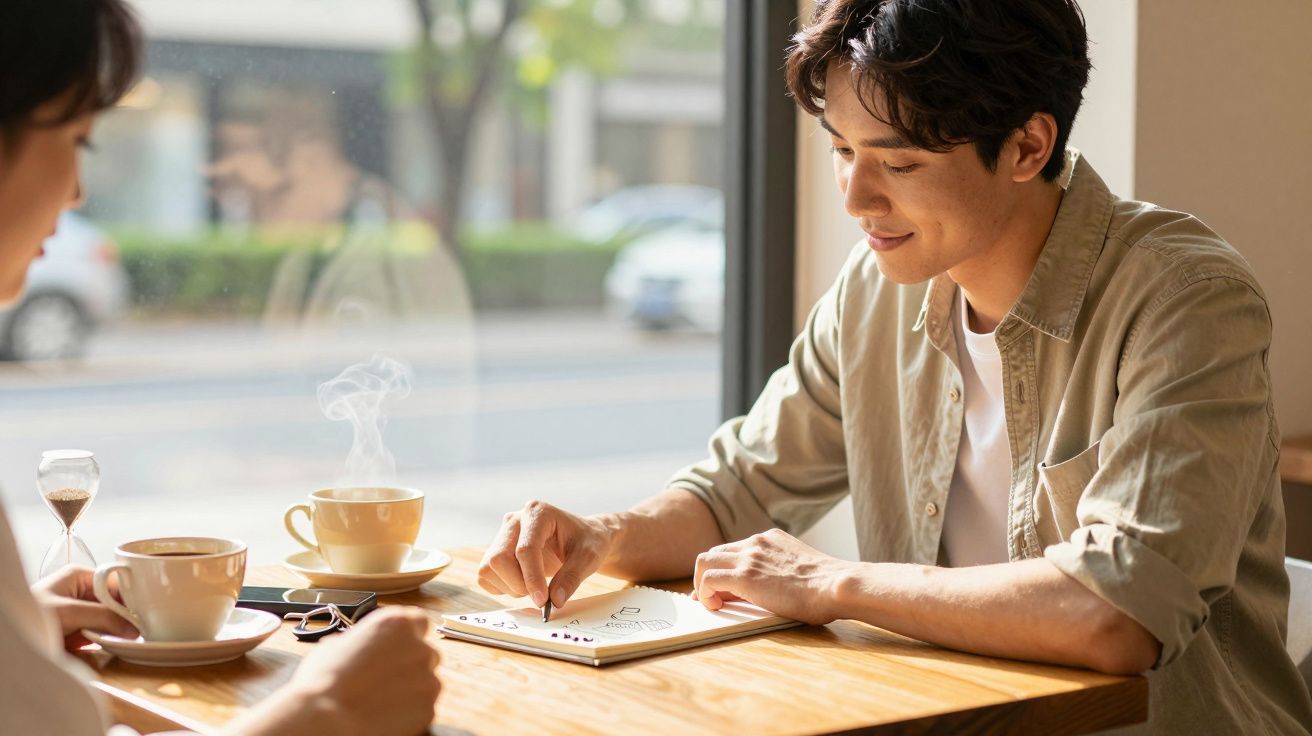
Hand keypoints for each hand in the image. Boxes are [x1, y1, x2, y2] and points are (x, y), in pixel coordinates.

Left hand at [30, 565, 137, 649]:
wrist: (11, 644)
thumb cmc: (29, 616)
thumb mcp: (69, 612)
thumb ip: (103, 617)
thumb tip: (133, 628)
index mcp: (79, 577)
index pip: (115, 581)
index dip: (131, 594)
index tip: (147, 608)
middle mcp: (81, 592)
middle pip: (116, 600)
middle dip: (126, 613)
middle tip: (143, 625)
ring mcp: (81, 612)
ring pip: (111, 617)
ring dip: (118, 628)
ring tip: (133, 635)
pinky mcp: (79, 631)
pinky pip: (102, 632)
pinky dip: (110, 639)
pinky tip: (119, 643)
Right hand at [232, 607, 440, 735]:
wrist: (326, 718)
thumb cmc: (323, 681)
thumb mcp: (335, 645)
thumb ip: (360, 641)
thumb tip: (358, 648)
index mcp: (397, 623)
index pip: (418, 622)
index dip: (406, 637)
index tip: (395, 648)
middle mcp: (419, 647)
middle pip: (425, 653)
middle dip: (410, 665)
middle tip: (384, 679)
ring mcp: (428, 679)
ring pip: (426, 682)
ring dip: (410, 689)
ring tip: (380, 700)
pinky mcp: (428, 708)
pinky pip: (423, 708)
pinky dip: (409, 712)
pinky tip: (384, 714)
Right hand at [478, 500, 614, 608]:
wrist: (584, 538)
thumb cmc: (588, 542)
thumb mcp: (588, 558)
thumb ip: (571, 578)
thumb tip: (555, 602)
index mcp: (538, 512)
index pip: (525, 549)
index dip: (532, 578)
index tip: (543, 601)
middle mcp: (515, 520)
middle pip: (499, 558)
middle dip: (519, 584)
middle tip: (541, 595)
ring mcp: (503, 534)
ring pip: (488, 568)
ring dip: (510, 586)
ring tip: (535, 586)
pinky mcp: (496, 550)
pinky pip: (486, 575)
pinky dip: (503, 587)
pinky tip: (524, 583)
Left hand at [692, 529, 852, 624]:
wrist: (835, 585)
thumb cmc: (827, 587)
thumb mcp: (799, 569)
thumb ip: (778, 571)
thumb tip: (762, 589)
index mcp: (770, 539)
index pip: (734, 550)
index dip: (723, 570)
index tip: (720, 587)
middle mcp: (756, 543)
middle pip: (714, 553)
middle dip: (707, 575)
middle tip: (710, 597)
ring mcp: (749, 557)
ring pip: (704, 561)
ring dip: (702, 583)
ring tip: (711, 603)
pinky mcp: (744, 576)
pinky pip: (708, 580)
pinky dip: (704, 594)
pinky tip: (715, 608)